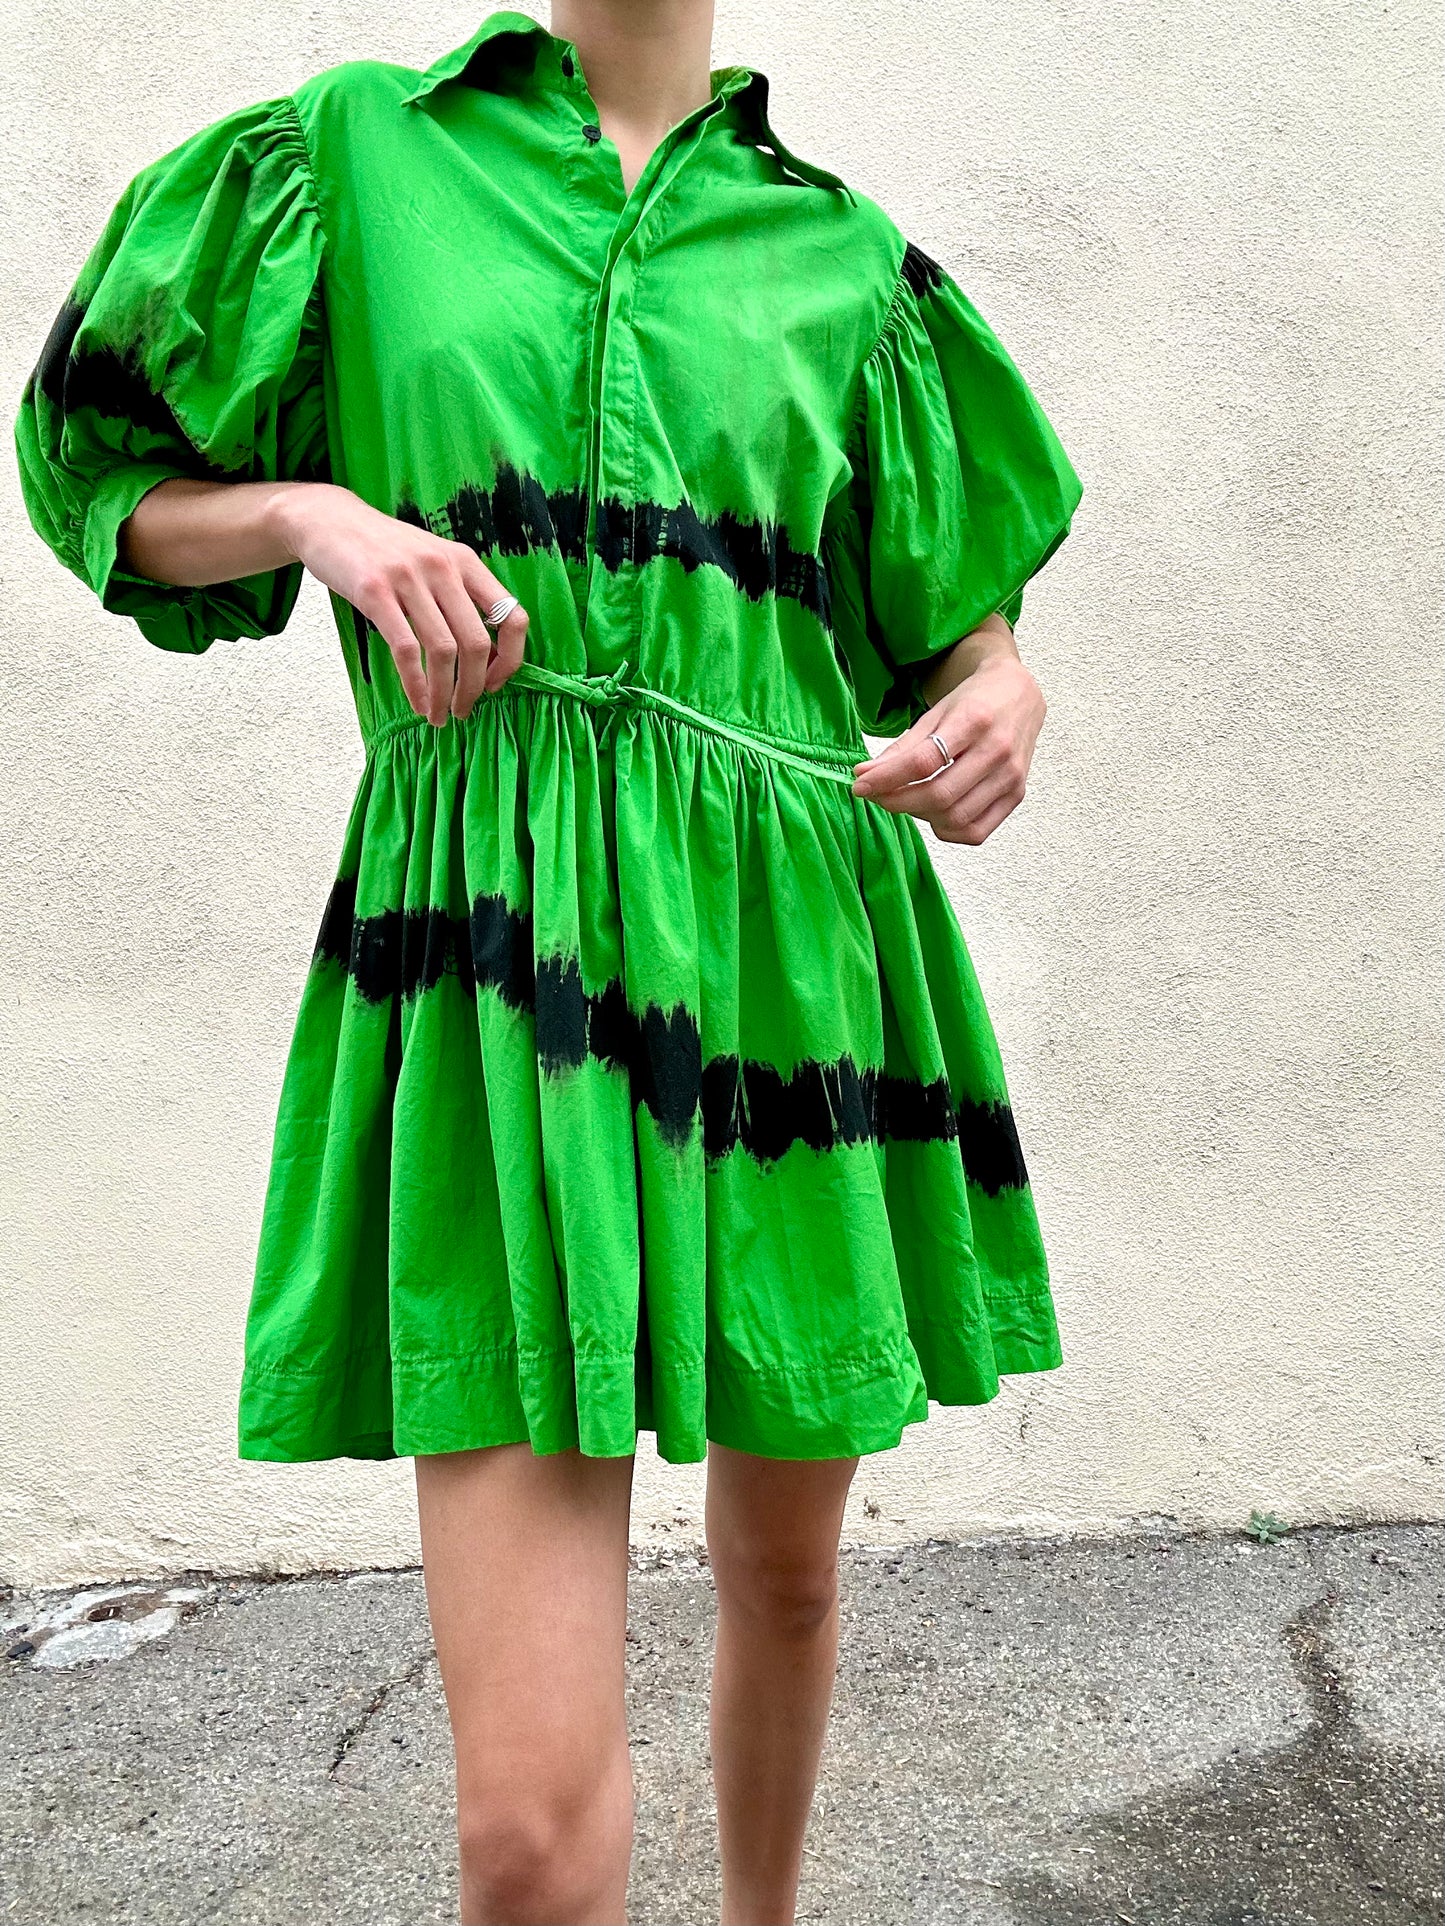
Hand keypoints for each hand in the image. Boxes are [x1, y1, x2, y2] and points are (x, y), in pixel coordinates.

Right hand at [276, 484, 528, 724]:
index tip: (495, 684)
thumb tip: (488, 656)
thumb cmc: (384, 549)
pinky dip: (415, 685)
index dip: (511, 659)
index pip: (512, 617)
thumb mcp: (433, 560)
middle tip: (463, 711)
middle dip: (474, 688)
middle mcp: (443, 567)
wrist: (329, 519)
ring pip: (443, 651)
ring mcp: (409, 578)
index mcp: (466, 561)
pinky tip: (417, 702)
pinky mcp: (374, 591)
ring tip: (439, 715)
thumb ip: (460, 597)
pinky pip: (406, 649)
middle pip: (477, 643)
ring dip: (444, 694)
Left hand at [849, 650, 1046, 844]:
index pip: (923, 761)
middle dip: (898, 801)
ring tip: (908, 799)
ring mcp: (1011, 776)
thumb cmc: (973, 703)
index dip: (887, 778)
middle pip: (939, 795)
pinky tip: (935, 814)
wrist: (1018, 695)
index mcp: (974, 721)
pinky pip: (976, 831)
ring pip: (956, 818)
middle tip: (878, 795)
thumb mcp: (934, 714)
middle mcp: (997, 751)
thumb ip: (901, 749)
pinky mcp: (1017, 795)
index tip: (860, 785)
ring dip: (920, 815)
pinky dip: (948, 830)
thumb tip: (864, 777)